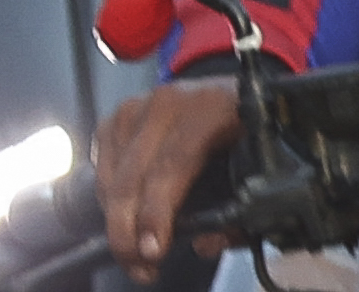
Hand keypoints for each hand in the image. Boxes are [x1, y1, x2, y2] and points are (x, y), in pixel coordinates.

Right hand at [96, 73, 247, 268]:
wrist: (231, 92)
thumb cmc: (243, 134)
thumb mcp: (255, 168)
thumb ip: (235, 212)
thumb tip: (204, 244)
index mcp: (210, 109)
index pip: (173, 166)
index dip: (158, 212)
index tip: (153, 251)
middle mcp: (169, 102)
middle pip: (133, 176)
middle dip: (128, 231)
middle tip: (139, 267)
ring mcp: (140, 105)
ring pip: (113, 177)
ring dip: (117, 221)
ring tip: (135, 252)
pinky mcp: (119, 115)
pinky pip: (103, 167)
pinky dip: (110, 198)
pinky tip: (129, 216)